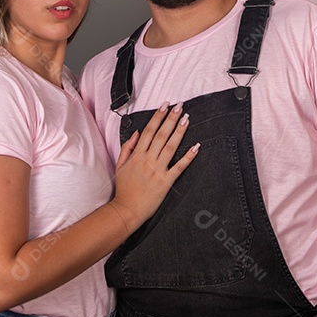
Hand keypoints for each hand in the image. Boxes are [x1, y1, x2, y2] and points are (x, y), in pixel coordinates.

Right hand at [110, 102, 199, 229]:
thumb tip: (135, 132)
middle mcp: (148, 160)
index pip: (149, 131)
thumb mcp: (120, 165)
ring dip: (179, 132)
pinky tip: (196, 147)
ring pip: (170, 147)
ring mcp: (158, 170)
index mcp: (137, 155)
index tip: (165, 106)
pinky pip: (179, 167)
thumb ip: (127, 148)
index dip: (157, 117)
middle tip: (180, 106)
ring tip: (186, 119)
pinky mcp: (166, 182)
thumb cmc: (124, 188)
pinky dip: (188, 157)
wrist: (127, 209)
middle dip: (171, 118)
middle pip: (161, 135)